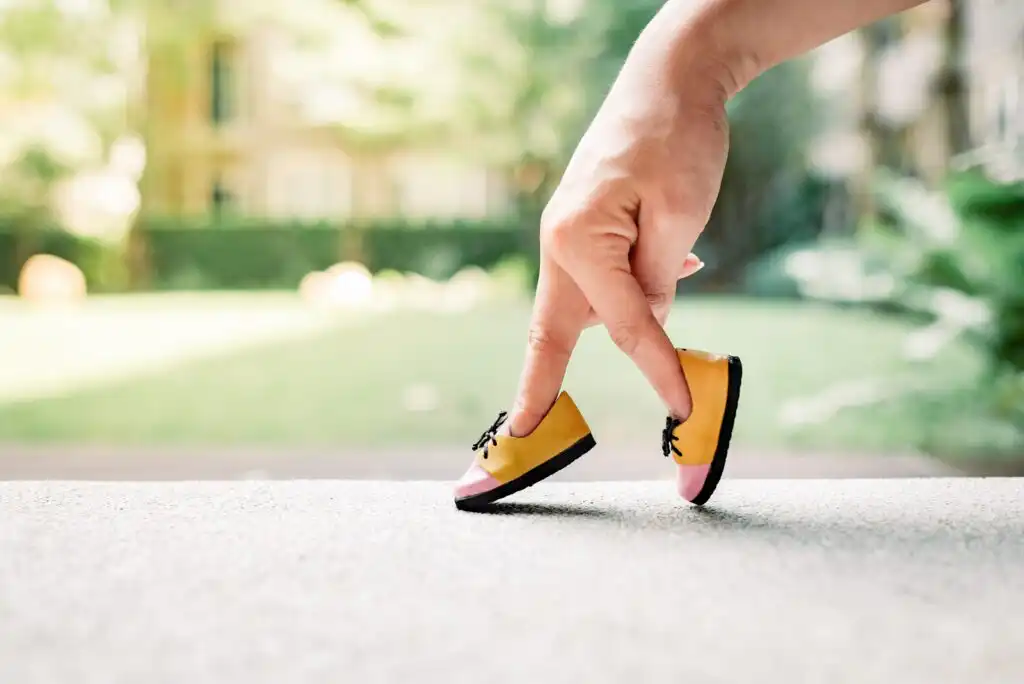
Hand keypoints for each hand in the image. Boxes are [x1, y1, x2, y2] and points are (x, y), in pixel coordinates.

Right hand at [508, 27, 730, 436]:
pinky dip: (627, 296)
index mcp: (579, 240)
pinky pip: (599, 278)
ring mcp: (567, 234)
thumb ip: (655, 282)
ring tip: (650, 319)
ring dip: (616, 326)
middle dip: (538, 384)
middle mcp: (560, 242)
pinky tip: (670, 275)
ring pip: (582, 307)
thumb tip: (645, 324)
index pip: (624, 325)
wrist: (669, 77)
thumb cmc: (677, 137)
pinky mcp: (584, 227)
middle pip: (552, 331)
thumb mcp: (681, 215)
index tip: (683, 407)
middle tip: (520, 433)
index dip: (658, 370)